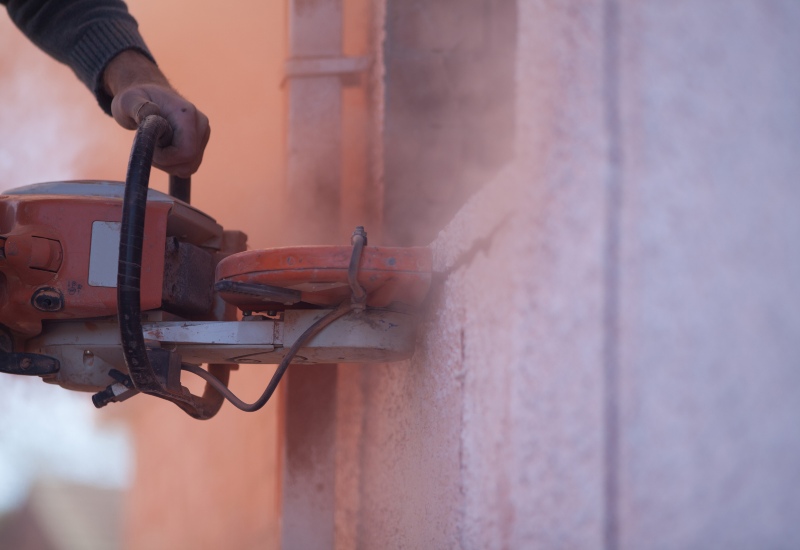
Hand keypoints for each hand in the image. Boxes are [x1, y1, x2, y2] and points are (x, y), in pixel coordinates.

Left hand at [103, 50, 209, 176]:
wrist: (148, 95)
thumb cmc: (136, 98)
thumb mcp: (128, 100)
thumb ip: (137, 106)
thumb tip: (152, 111)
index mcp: (187, 114)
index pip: (186, 151)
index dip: (165, 157)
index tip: (149, 146)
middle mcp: (201, 124)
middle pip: (189, 162)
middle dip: (165, 162)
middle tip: (150, 146)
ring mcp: (202, 135)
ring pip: (189, 167)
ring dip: (167, 165)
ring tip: (155, 147)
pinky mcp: (200, 144)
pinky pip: (189, 166)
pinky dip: (173, 165)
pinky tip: (163, 152)